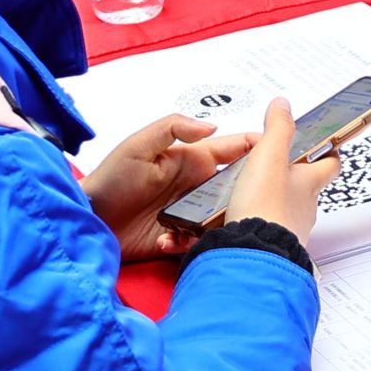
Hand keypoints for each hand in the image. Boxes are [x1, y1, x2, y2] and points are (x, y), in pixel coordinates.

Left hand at [83, 114, 256, 259]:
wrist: (87, 221)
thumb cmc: (108, 180)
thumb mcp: (137, 146)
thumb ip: (172, 128)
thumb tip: (212, 126)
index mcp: (193, 160)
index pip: (236, 149)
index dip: (261, 149)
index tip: (282, 153)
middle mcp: (197, 187)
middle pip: (239, 189)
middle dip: (248, 197)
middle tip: (249, 204)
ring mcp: (190, 214)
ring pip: (224, 219)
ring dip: (219, 225)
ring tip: (198, 229)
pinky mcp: (180, 239)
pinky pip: (200, 243)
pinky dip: (190, 244)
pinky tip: (170, 243)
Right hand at [223, 98, 341, 244]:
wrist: (253, 254)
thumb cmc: (265, 208)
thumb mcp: (269, 157)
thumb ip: (278, 129)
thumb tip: (283, 105)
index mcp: (309, 182)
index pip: (329, 163)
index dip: (329, 152)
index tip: (327, 144)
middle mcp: (304, 207)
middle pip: (306, 186)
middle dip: (292, 175)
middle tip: (276, 164)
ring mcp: (289, 228)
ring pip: (285, 207)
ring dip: (270, 198)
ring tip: (247, 188)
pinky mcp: (271, 244)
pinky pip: (266, 227)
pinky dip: (254, 218)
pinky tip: (236, 215)